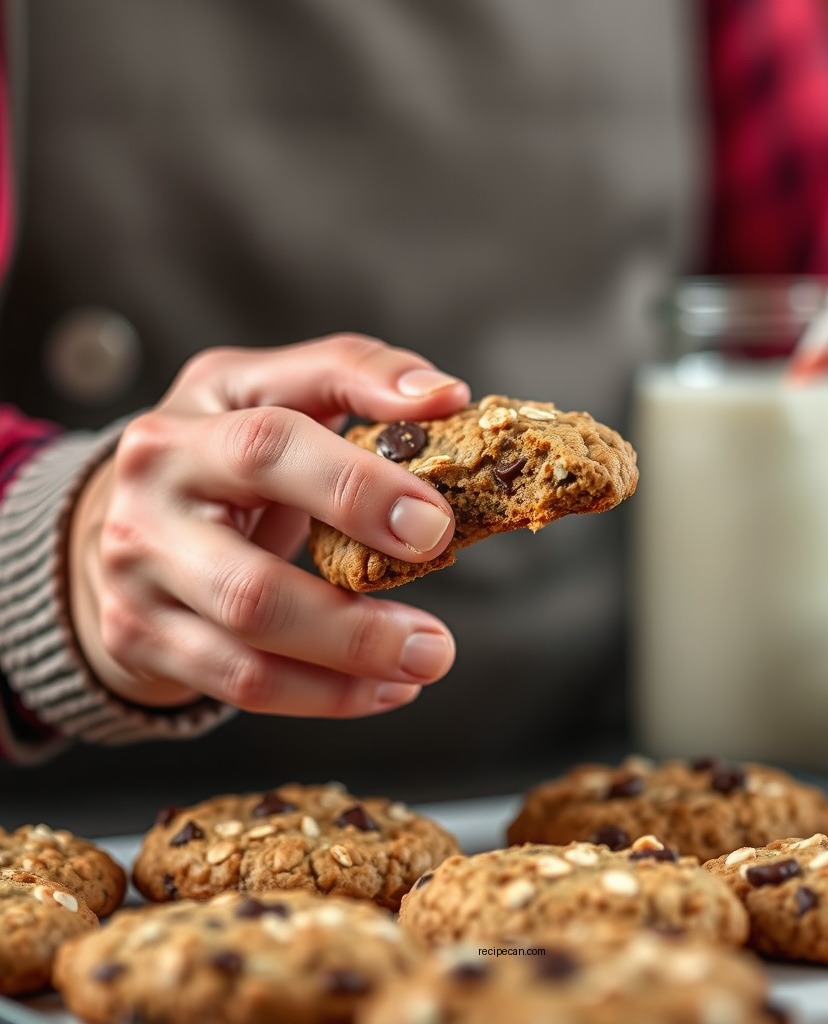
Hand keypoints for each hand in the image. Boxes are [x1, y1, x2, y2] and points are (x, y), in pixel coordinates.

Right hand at [67, 334, 468, 717]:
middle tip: (436, 640)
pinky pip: (241, 683)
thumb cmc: (226, 451)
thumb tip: (444, 396)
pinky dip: (325, 695)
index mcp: (191, 424)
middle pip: (249, 584)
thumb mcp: (273, 390)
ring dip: (350, 665)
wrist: (125, 509)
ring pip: (248, 649)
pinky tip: (385, 688)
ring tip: (428, 662)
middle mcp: (151, 501)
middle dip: (352, 621)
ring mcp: (138, 577)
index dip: (359, 487)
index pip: (272, 446)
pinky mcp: (139, 637)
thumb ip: (353, 375)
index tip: (436, 523)